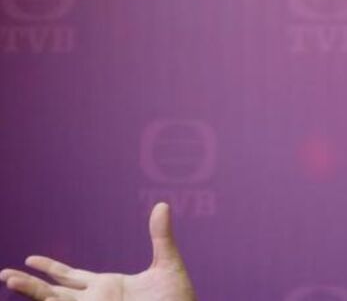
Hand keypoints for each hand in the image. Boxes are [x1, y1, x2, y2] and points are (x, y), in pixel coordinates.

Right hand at [0, 203, 196, 300]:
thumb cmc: (178, 300)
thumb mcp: (168, 264)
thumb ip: (161, 237)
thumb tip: (163, 204)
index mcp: (109, 287)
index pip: (72, 277)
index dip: (50, 268)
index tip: (30, 259)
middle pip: (54, 292)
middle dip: (29, 284)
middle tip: (4, 274)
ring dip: (32, 294)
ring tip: (8, 280)